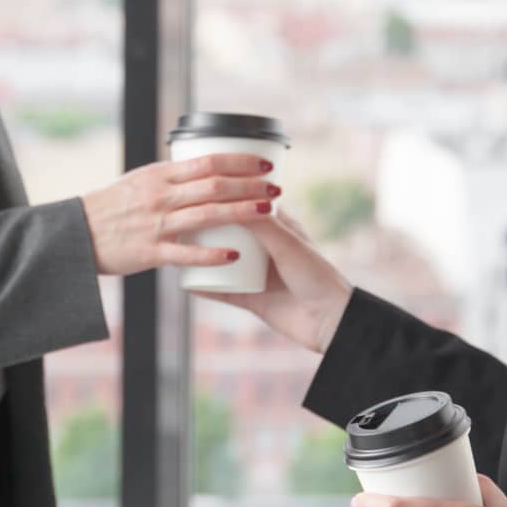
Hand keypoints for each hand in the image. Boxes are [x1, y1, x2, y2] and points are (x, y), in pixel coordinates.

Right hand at [80, 153, 280, 276]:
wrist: (75, 236)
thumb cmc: (109, 208)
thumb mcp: (138, 182)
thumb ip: (170, 178)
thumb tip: (202, 170)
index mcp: (159, 174)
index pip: (208, 160)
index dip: (240, 160)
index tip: (265, 162)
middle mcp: (159, 195)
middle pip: (214, 185)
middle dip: (250, 185)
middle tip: (277, 187)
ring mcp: (155, 223)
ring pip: (206, 214)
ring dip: (241, 212)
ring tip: (269, 212)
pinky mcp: (149, 252)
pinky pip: (185, 254)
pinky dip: (211, 255)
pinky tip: (235, 255)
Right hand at [193, 208, 352, 353]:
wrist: (329, 322)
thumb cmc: (316, 275)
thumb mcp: (286, 243)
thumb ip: (261, 222)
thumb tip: (228, 199)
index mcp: (278, 227)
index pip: (248, 202)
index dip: (229, 193)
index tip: (204, 184)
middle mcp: (265, 247)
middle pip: (230, 230)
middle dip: (209, 223)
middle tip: (182, 213)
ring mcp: (256, 273)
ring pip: (221, 259)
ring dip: (202, 252)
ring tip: (177, 243)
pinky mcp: (250, 298)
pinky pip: (220, 291)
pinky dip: (203, 286)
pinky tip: (183, 280)